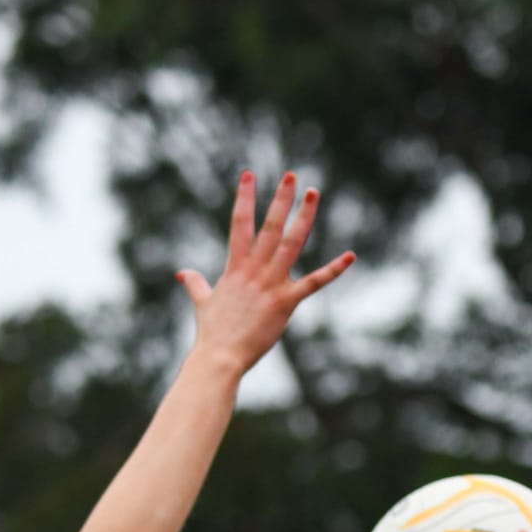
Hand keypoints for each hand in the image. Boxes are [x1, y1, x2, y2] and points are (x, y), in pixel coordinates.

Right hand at [176, 171, 353, 375]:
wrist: (219, 356)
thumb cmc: (212, 333)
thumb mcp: (202, 302)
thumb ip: (195, 284)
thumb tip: (182, 273)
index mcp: (235, 267)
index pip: (240, 223)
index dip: (244, 198)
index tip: (249, 175)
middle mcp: (254, 270)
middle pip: (270, 226)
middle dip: (281, 199)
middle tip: (292, 176)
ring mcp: (271, 284)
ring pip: (291, 243)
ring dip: (304, 217)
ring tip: (313, 193)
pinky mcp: (286, 302)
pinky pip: (313, 282)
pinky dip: (333, 270)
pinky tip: (349, 256)